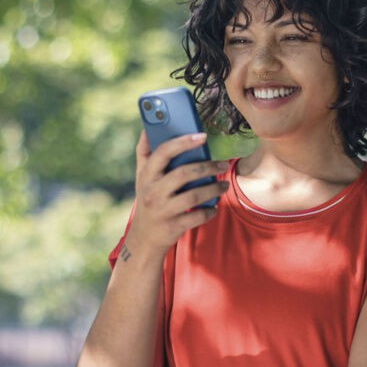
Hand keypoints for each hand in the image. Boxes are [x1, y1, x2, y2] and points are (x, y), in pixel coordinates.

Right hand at [126, 131, 228, 256]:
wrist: (144, 238)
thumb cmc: (147, 199)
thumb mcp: (142, 177)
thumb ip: (145, 152)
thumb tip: (147, 128)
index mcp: (146, 175)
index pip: (163, 153)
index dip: (183, 142)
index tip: (203, 136)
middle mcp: (153, 192)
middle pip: (183, 174)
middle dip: (207, 167)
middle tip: (223, 164)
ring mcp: (163, 210)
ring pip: (194, 195)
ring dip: (213, 189)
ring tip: (224, 185)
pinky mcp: (173, 226)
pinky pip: (197, 216)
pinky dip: (209, 211)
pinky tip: (215, 206)